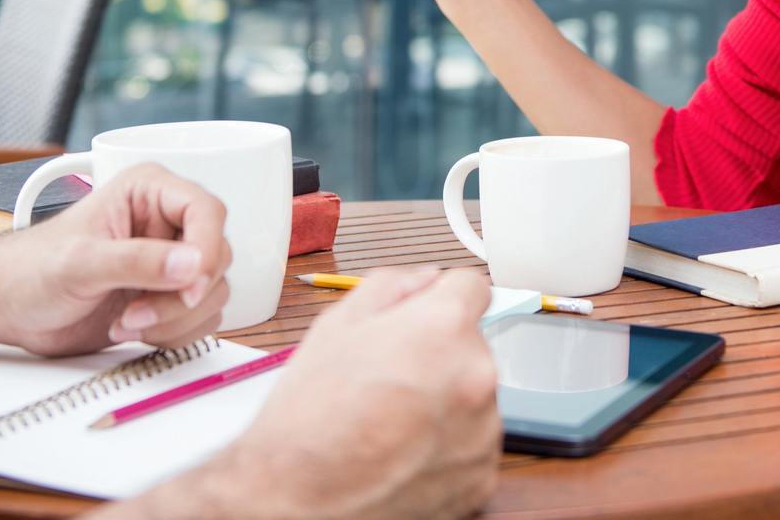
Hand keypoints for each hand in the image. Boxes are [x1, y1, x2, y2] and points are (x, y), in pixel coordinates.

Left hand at [0, 163, 230, 355]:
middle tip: (137, 311)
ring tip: (126, 321)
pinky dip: (172, 334)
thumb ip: (136, 262)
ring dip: (173, 319)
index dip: (206, 250)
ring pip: (212, 293)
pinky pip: (200, 319)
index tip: (190, 285)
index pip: (207, 211)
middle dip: (181, 296)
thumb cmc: (30, 270)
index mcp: (148, 192)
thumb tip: (191, 264)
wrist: (9, 308)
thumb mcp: (79, 263)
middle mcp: (166, 224)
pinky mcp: (167, 298)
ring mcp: (168, 264)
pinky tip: (132, 328)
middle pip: (216, 257)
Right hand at [148, 269, 499, 519]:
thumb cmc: (309, 418)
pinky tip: (403, 451)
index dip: (442, 298)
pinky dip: (445, 448)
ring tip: (392, 421)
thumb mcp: (335, 325)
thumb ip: (391, 286)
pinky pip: (471, 446)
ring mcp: (482, 432)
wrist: (297, 499)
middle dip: (439, 355)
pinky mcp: (481, 477)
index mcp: (444, 328)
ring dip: (445, 403)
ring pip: (473, 399)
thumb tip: (424, 281)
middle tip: (392, 377)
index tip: (428, 315)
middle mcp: (476, 376)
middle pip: (472, 347)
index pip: (473, 287)